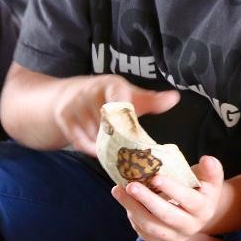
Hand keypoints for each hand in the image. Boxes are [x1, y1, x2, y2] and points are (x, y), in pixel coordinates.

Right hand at [52, 75, 179, 155]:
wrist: (67, 95)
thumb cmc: (107, 96)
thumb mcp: (130, 95)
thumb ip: (152, 100)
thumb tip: (175, 98)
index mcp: (111, 84)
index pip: (121, 100)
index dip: (127, 115)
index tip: (133, 131)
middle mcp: (91, 92)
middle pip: (111, 124)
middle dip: (122, 140)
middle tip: (135, 155)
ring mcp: (76, 106)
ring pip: (97, 135)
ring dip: (109, 148)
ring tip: (122, 156)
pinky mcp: (65, 119)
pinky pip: (83, 142)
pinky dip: (95, 150)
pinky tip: (105, 155)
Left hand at [112, 155, 225, 240]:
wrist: (199, 213)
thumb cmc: (202, 189)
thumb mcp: (210, 178)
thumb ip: (210, 168)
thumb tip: (206, 159)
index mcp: (204, 209)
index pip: (188, 200)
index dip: (172, 189)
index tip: (155, 177)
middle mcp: (191, 226)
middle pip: (166, 215)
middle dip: (146, 199)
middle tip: (131, 185)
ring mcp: (176, 237)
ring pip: (151, 226)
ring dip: (132, 208)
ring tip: (118, 190)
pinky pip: (144, 233)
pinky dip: (132, 217)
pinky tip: (125, 201)